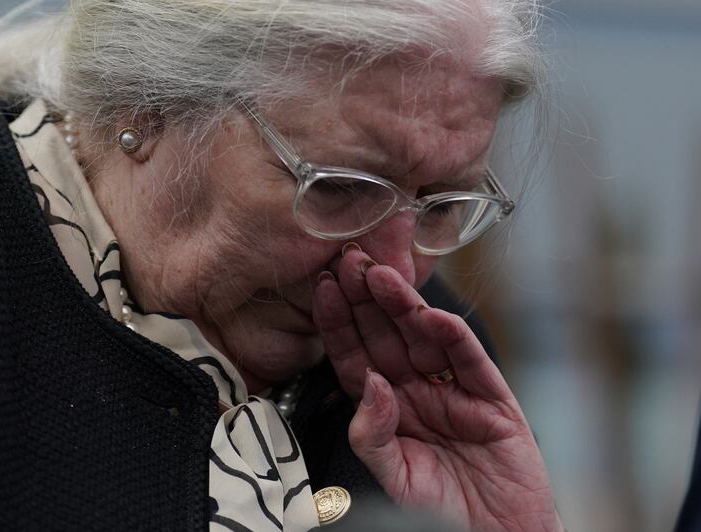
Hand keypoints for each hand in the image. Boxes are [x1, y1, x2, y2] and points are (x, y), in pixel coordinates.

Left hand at [311, 245, 561, 531]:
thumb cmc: (443, 511)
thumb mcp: (395, 477)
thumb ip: (372, 435)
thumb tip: (370, 385)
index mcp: (388, 405)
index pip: (355, 356)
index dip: (338, 322)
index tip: (324, 287)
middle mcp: (418, 390)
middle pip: (386, 336)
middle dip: (366, 298)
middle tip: (350, 260)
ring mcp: (455, 392)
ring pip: (424, 338)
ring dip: (403, 305)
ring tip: (381, 274)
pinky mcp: (493, 401)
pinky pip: (471, 361)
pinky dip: (453, 337)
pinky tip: (432, 315)